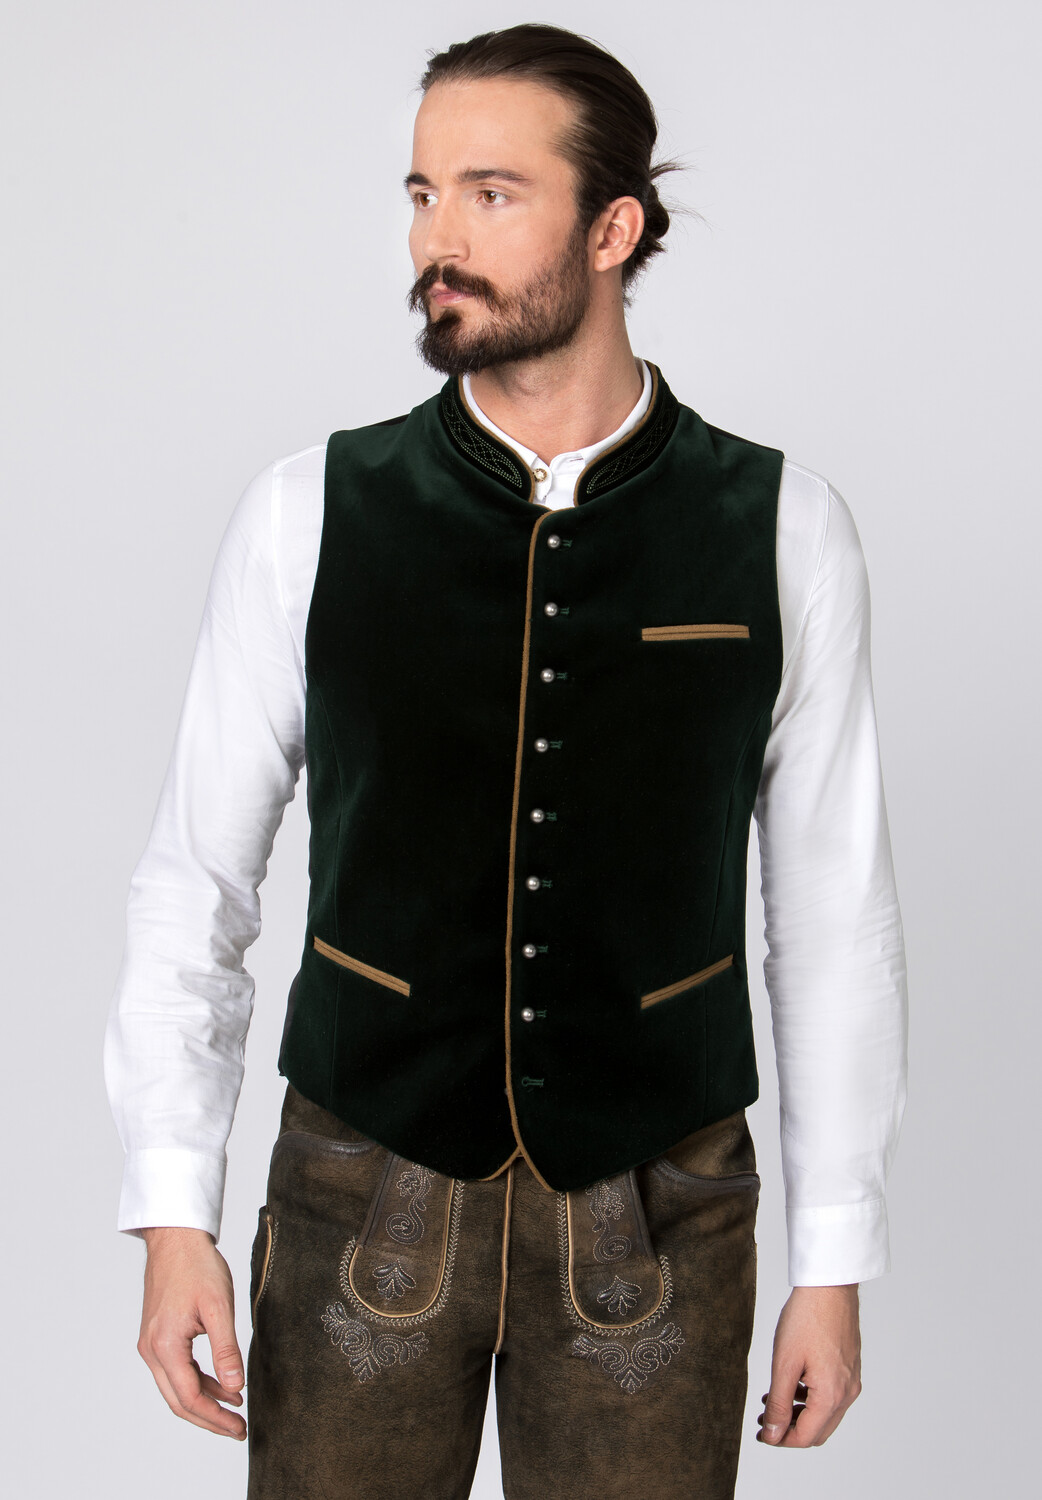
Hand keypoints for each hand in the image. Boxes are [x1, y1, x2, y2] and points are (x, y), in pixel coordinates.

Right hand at [137, 1226, 246, 1439]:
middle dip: (209, 1419)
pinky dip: (199, 1380)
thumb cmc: (197, 1266)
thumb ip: (226, 1350)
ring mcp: (151, 1345)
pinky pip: (176, 1370)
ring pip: (176, 1388)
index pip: (190, 1398)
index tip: (239, 1428)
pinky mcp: (157, 1337)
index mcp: (165, 1346)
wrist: (176, 1239)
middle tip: (238, 1430)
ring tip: (235, 1408)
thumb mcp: (219, 1306)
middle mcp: (151, 1351)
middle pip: (179, 1401)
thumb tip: (235, 1387)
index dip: (215, 1417)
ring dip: (205, 1400)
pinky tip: (222, 1383)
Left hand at [756, 1284, 861, 1447]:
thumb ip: (779, 1403)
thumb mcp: (784, 1363)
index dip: (781, 1440)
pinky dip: (811, 1399)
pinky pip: (832, 1396)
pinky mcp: (850, 1367)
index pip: (806, 1437)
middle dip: (790, 1430)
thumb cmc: (807, 1318)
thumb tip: (773, 1434)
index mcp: (832, 1396)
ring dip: (800, 1415)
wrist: (829, 1286)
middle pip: (818, 1431)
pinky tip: (792, 1384)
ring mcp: (851, 1380)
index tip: (761, 1434)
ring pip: (826, 1415)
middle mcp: (847, 1393)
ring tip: (773, 1400)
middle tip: (766, 1420)